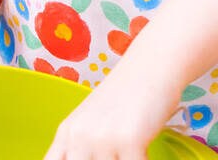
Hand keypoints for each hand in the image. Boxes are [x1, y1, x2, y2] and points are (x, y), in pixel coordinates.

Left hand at [43, 62, 182, 159]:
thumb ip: (80, 147)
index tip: (80, 159)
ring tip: (127, 151)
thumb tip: (77, 158)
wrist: (150, 66)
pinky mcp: (130, 140)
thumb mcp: (92, 121)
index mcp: (67, 132)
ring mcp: (102, 138)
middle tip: (112, 156)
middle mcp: (79, 136)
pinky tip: (143, 152)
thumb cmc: (125, 97)